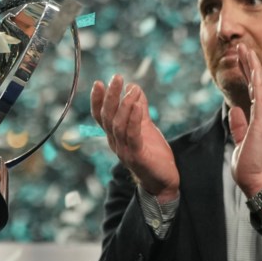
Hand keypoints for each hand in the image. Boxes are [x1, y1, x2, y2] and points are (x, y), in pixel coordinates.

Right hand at [91, 75, 179, 201]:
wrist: (163, 182)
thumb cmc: (153, 155)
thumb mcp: (145, 127)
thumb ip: (138, 109)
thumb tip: (133, 87)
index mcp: (114, 136)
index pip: (101, 116)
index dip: (98, 100)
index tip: (99, 83)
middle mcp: (115, 143)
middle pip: (107, 117)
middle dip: (110, 96)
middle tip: (116, 78)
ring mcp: (124, 150)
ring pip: (118, 125)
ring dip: (123, 105)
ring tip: (131, 89)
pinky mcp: (137, 156)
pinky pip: (132, 135)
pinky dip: (133, 119)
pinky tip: (136, 105)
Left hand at [229, 44, 261, 207]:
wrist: (255, 179)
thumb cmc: (249, 163)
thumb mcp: (241, 139)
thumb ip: (239, 125)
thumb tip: (234, 110)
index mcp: (258, 117)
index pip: (251, 89)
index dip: (246, 73)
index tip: (241, 57)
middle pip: (255, 83)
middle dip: (248, 64)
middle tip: (242, 46)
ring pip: (259, 85)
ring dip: (252, 67)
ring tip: (246, 49)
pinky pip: (260, 97)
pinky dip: (256, 82)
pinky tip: (253, 69)